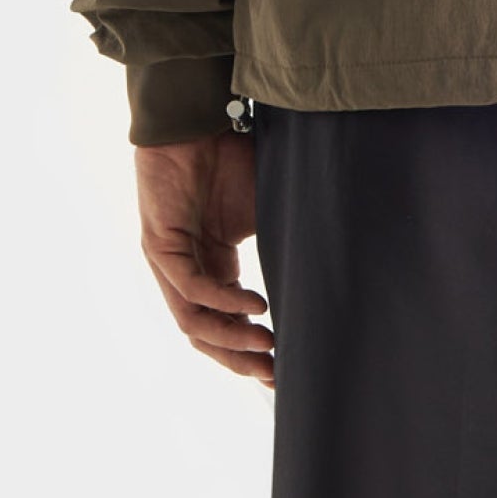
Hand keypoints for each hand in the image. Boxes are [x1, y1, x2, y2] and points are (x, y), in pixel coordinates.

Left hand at [134, 134, 271, 385]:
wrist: (196, 121)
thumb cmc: (231, 158)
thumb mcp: (267, 211)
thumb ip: (286, 244)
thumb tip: (336, 268)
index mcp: (212, 265)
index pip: (226, 323)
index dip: (251, 350)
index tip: (281, 372)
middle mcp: (187, 271)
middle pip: (207, 334)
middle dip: (240, 358)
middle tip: (274, 376)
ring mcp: (169, 261)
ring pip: (194, 320)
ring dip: (231, 338)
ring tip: (267, 346)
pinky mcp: (160, 245)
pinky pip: (190, 286)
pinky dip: (222, 301)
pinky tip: (253, 306)